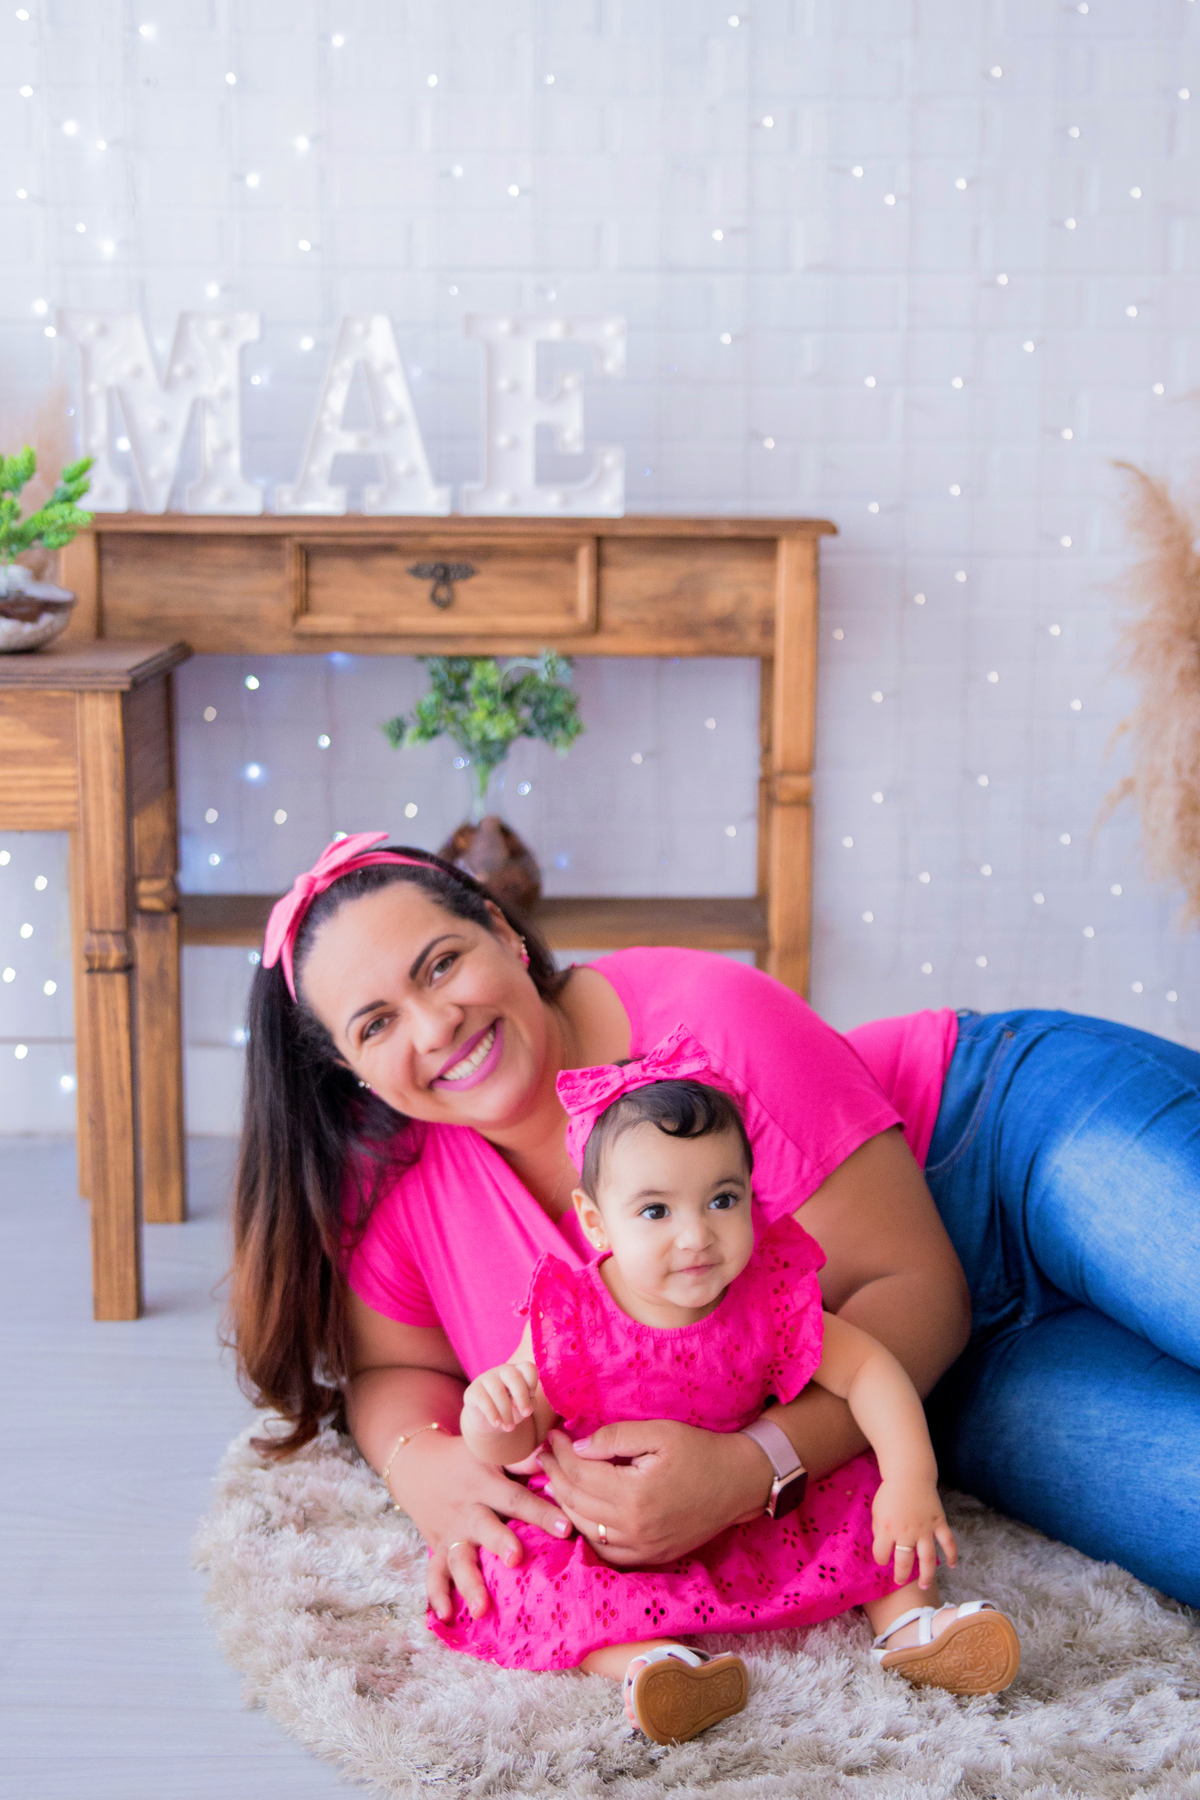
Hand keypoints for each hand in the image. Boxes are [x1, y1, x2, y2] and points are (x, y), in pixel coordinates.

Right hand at [401, 1429, 572, 1622]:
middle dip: (499, 1543)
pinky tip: (445, 1616)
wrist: (418, 1467)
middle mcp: (467, 1509)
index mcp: (485, 1482)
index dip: (540, 1512)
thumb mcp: (489, 1449)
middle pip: (484, 1527)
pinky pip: (434, 1574)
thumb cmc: (468, 1459)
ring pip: (459, 1558)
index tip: (565, 1528)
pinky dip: (437, 1595)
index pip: (516, 1498)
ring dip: (469, 1584)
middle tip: (516, 1559)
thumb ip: (521, 1457)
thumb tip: (554, 1456)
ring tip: (480, 1609)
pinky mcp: (437, 1549)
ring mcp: (450, 1532)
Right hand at [461, 1361, 538, 1432]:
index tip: (531, 1397)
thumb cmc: (511, 1409)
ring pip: (498, 1391)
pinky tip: (497, 1424)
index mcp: (518, 1371)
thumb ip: (528, 1403)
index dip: (532, 1383)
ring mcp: (486, 1379)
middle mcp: (502, 1371)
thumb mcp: (523, 1407)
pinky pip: (483, 1400)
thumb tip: (520, 1404)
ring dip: (507, 1412)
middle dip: (522, 1397)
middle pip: (514, 1376)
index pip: (528, 1368)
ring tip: (510, 1427)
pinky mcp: (472, 1391)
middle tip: (526, 1414)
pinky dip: (492, 1414)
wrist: (488, 1421)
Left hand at [536, 1419, 769, 1565]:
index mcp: (634, 1495)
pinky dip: (586, 1531)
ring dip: (564, 1503)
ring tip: (555, 1478)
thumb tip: (578, 1447)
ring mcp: (641, 1548)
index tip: (553, 1435)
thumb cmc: (700, 1452)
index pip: (580, 1474)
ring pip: (585, 1528)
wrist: (738, 1483)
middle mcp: (634, 1528)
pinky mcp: (650, 1556)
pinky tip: (579, 1511)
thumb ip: (616, 1438)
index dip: (562, 1452)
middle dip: (555, 1475)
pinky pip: (605, 1551)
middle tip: (545, 1454)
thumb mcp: (659, 1433)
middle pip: (576, 1502)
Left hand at [871, 1475, 957, 1589]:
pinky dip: (952, 1555)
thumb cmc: (890, 1494)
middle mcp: (906, 1532)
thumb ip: (879, 1531)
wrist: (909, 1475)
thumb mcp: (876, 1511)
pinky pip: (948, 1542)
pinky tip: (951, 1566)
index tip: (882, 1560)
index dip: (880, 1559)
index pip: (881, 1554)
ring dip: (927, 1574)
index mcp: (887, 1528)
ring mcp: (925, 1529)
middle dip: (901, 1574)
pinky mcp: (938, 1522)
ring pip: (928, 1558)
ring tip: (924, 1585)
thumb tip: (884, 1548)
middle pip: (904, 1562)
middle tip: (900, 1581)